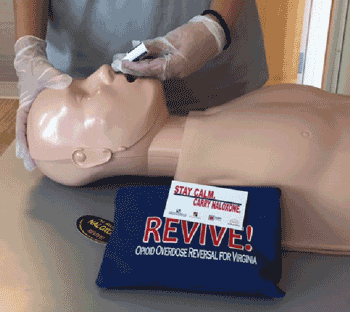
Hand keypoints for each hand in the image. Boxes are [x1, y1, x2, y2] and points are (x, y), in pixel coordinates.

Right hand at [14, 36, 71, 170]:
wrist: (33, 62)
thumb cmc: (35, 69)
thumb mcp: (43, 72)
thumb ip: (53, 78)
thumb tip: (66, 83)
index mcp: (25, 106)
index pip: (21, 128)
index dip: (23, 143)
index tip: (25, 157)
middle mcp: (28, 112)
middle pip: (27, 134)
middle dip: (28, 150)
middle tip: (32, 166)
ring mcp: (35, 112)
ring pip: (35, 132)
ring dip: (36, 146)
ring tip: (41, 161)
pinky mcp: (44, 111)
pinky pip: (45, 125)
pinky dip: (48, 136)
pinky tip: (56, 145)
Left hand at [111, 15, 225, 79]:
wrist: (214, 35)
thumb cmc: (195, 34)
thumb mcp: (172, 38)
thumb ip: (155, 45)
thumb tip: (139, 49)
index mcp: (175, 67)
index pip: (149, 69)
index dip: (135, 67)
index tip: (122, 64)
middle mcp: (176, 74)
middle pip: (152, 74)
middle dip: (136, 70)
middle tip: (121, 65)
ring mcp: (179, 73)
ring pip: (157, 72)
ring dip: (144, 68)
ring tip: (130, 62)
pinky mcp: (181, 69)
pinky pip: (163, 69)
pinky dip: (153, 65)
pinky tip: (145, 60)